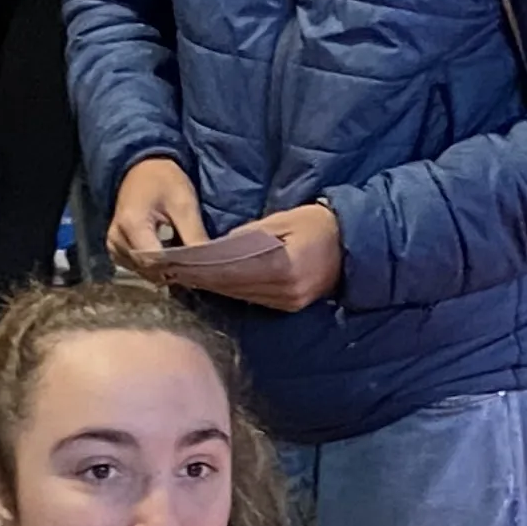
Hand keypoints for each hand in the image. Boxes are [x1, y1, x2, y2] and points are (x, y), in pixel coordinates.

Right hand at [107, 155, 209, 277]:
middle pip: (149, 269)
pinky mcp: (115, 248)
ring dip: (164, 270)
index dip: (179, 268)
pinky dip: (154, 266)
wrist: (142, 169)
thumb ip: (194, 235)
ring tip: (183, 258)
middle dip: (174, 270)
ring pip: (143, 271)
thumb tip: (209, 264)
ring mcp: (113, 245)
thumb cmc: (164, 180)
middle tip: (195, 264)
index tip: (200, 268)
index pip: (156, 262)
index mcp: (132, 224)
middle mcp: (117, 239)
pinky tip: (168, 256)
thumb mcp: (184, 203)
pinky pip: (136, 267)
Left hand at [182, 202, 342, 312]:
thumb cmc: (317, 224)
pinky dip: (233, 291)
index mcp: (284, 266)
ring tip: (187, 278)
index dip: (204, 269)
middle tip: (174, 271)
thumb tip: (217, 247)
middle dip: (203, 279)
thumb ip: (248, 235)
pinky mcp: (290, 306)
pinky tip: (214, 284)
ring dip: (214, 287)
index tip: (180, 264)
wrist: (352, 245)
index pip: (233, 270)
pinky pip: (254, 299)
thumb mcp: (282, 219)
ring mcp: (289, 301)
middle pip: (234, 287)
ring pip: (241, 295)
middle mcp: (286, 290)